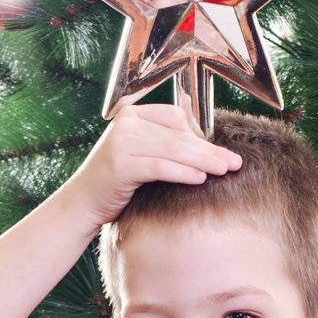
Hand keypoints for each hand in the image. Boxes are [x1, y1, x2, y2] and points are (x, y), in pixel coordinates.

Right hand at [63, 102, 241, 227]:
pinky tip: (200, 179)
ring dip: (202, 161)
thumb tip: (208, 148)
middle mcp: (126, 123)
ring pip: (172, 149)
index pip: (176, 117)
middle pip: (178, 134)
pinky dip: (182, 172)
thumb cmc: (117, 183)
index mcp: (132, 114)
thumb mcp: (141, 156)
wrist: (82, 203)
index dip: (200, 135)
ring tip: (224, 170)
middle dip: (209, 150)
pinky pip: (159, 167)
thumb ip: (165, 146)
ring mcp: (121, 142)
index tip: (220, 152)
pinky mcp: (121, 164)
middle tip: (234, 162)